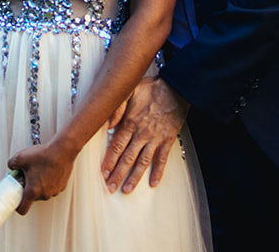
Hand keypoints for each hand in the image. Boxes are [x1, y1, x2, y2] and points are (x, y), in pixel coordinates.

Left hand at [8, 136, 77, 211]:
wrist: (63, 150)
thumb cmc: (44, 155)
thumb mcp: (21, 157)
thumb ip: (11, 164)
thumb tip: (11, 167)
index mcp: (32, 191)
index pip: (22, 209)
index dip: (17, 206)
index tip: (16, 199)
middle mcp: (44, 194)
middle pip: (32, 198)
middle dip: (29, 188)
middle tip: (28, 175)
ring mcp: (54, 191)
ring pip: (43, 192)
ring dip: (40, 184)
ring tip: (39, 169)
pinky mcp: (61, 186)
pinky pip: (52, 187)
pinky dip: (49, 181)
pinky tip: (48, 169)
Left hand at [101, 77, 188, 194]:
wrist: (176, 88)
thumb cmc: (152, 88)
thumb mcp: (130, 90)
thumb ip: (117, 107)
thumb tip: (107, 124)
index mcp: (130, 122)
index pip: (117, 146)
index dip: (109, 161)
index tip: (103, 173)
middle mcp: (141, 134)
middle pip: (127, 158)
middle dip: (118, 174)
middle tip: (110, 188)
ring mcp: (155, 139)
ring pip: (142, 162)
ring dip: (134, 177)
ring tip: (126, 190)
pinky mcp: (167, 140)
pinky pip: (162, 159)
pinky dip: (158, 172)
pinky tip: (153, 183)